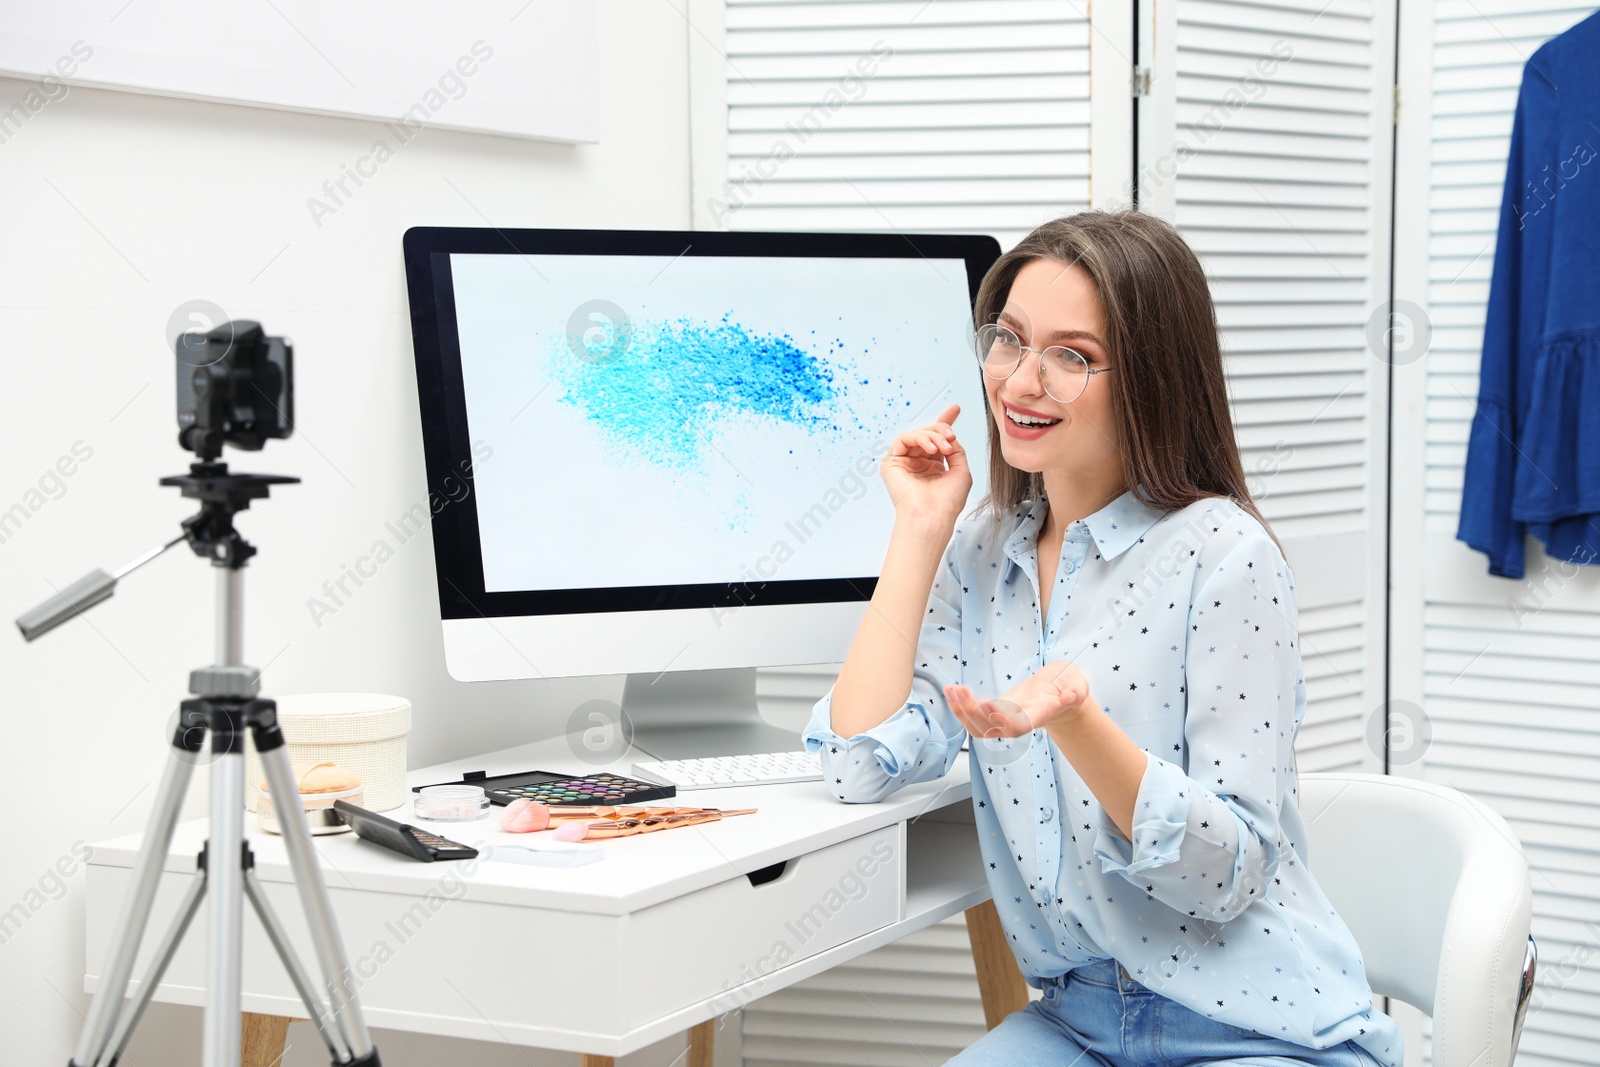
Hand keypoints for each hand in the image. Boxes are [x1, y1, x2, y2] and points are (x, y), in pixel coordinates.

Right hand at [880, 403, 971, 526]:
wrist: (932, 516)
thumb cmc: (947, 502)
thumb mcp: (961, 471)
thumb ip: (957, 450)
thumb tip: (951, 436)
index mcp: (932, 467)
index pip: (936, 440)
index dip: (945, 422)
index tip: (955, 409)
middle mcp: (917, 463)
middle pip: (928, 433)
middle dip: (942, 430)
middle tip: (951, 438)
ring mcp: (904, 463)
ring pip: (917, 434)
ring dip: (933, 435)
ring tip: (944, 447)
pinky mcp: (891, 463)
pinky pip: (903, 439)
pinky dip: (920, 439)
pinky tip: (931, 449)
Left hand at [943, 660, 1094, 738]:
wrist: (1060, 693)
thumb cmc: (1068, 688)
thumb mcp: (1078, 685)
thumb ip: (1076, 691)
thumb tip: (1072, 695)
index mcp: (1038, 714)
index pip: (1020, 725)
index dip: (1004, 721)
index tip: (989, 708)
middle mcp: (1020, 721)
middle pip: (993, 729)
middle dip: (973, 713)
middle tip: (960, 693)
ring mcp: (1007, 718)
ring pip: (980, 727)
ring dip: (962, 711)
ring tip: (951, 691)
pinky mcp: (997, 711)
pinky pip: (975, 716)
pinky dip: (961, 705)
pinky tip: (951, 691)